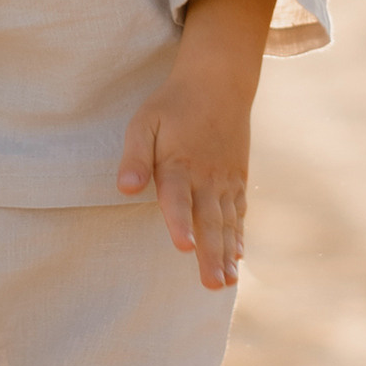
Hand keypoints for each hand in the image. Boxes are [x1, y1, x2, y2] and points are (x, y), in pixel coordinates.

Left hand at [117, 0, 277, 290]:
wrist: (218, 81)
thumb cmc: (173, 104)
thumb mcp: (144, 122)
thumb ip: (135, 156)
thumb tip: (126, 188)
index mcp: (179, 164)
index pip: (178, 199)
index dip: (179, 223)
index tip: (185, 248)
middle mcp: (206, 177)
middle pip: (208, 220)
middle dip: (210, 254)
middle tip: (212, 284)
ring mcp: (225, 179)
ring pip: (226, 222)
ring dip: (227, 252)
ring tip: (227, 281)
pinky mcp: (237, 178)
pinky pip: (239, 211)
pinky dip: (239, 234)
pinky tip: (239, 256)